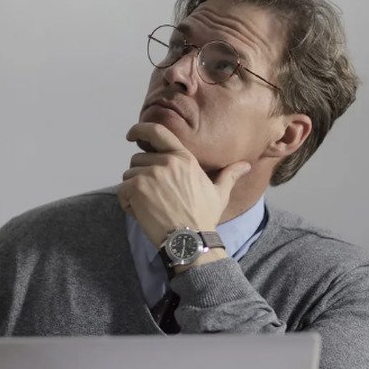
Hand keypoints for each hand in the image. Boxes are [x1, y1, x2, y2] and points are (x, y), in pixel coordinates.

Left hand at [118, 122, 251, 246]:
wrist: (190, 239)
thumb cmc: (204, 217)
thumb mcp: (220, 193)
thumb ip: (229, 175)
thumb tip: (246, 165)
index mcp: (183, 158)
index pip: (158, 132)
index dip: (140, 129)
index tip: (132, 134)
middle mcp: (166, 161)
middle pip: (137, 159)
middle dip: (140, 176)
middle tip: (154, 196)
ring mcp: (150, 174)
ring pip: (128, 176)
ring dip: (134, 191)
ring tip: (151, 207)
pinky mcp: (137, 188)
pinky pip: (122, 191)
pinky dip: (127, 203)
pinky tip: (142, 214)